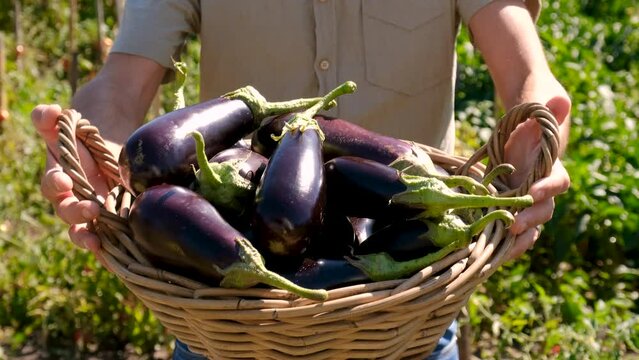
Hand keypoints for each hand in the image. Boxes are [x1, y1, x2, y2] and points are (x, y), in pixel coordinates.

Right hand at [32, 104, 109, 264]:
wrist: (106, 155)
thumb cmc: (82, 142)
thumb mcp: (67, 126)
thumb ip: (50, 118)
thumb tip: (49, 111)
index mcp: (58, 180)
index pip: (52, 185)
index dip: (56, 183)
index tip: (64, 180)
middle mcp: (71, 201)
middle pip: (68, 212)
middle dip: (77, 212)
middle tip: (91, 210)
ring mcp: (89, 215)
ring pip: (82, 232)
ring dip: (87, 238)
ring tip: (96, 242)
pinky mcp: (109, 223)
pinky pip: (107, 241)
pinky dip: (109, 250)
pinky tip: (119, 256)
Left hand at [503, 80, 571, 259]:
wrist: (515, 141)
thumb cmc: (527, 128)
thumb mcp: (533, 117)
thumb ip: (547, 113)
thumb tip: (561, 101)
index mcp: (551, 170)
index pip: (558, 183)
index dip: (548, 188)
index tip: (533, 191)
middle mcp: (541, 192)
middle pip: (543, 211)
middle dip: (529, 218)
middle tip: (514, 224)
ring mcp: (526, 205)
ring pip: (530, 227)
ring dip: (519, 238)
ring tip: (506, 247)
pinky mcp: (509, 211)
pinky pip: (511, 232)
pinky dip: (504, 243)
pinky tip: (491, 254)